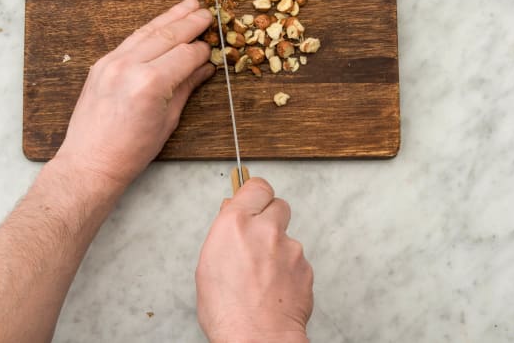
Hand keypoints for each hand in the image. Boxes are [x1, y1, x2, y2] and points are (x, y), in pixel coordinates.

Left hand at [53, 0, 214, 190]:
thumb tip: (204, 68)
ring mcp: (111, 62)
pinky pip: (130, 40)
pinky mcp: (101, 64)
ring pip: (147, 31)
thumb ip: (186, 87)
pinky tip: (161, 23)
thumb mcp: (168, 120)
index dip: (202, 50)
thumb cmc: (130, 150)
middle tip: (207, 11)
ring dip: (169, 17)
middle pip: (167, 35)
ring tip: (187, 5)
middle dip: (190, 22)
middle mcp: (129, 67)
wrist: (90, 161)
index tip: (212, 47)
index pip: (185, 55)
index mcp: (150, 83)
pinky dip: (148, 30)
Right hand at [196, 178, 313, 342]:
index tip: (253, 202)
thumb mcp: (207, 264)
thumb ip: (224, 233)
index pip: (256, 186)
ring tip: (263, 275)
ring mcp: (290, 247)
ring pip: (288, 236)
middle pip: (278, 204)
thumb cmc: (227, 310)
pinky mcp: (306, 267)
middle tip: (259, 238)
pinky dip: (289, 269)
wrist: (257, 339)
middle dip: (270, 217)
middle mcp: (266, 229)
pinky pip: (297, 260)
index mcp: (236, 224)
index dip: (255, 195)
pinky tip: (275, 287)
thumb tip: (231, 218)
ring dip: (279, 248)